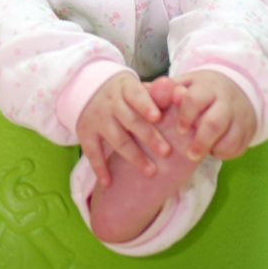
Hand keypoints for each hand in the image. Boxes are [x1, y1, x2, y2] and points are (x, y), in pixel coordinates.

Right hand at [76, 71, 170, 186]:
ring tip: (151, 171)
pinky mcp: (85, 132)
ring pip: (116, 139)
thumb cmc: (125, 93)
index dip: (146, 106)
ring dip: (134, 156)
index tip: (157, 117)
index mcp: (125, 89)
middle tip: (166, 151)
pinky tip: (109, 182)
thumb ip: (157, 92)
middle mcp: (110, 103)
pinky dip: (99, 168)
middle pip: (130, 120)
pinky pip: (92, 152)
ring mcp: (97, 118)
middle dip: (149, 136)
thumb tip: (182, 94)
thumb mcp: (137, 86)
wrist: (88, 89)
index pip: (136, 95)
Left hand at [170, 69, 256, 161]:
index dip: (186, 116)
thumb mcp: (184, 85)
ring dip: (214, 148)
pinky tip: (213, 151)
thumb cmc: (200, 90)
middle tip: (189, 154)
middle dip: (201, 140)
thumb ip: (164, 90)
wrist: (236, 88)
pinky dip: (226, 152)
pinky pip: (239, 145)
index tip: (180, 130)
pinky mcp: (248, 129)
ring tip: (199, 154)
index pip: (195, 99)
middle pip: (215, 122)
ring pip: (231, 136)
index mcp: (205, 86)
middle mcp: (224, 100)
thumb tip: (142, 90)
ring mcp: (239, 115)